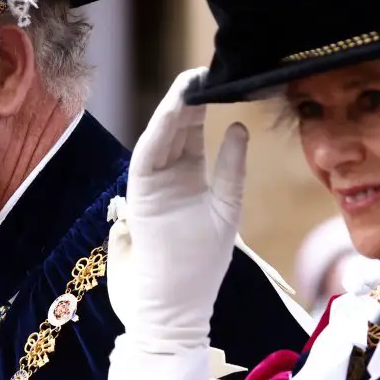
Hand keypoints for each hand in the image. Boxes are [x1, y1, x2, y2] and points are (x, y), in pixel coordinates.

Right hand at [109, 67, 248, 342]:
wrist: (175, 311)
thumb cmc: (200, 268)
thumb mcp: (226, 210)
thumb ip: (231, 169)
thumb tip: (238, 127)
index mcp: (188, 180)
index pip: (194, 133)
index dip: (203, 106)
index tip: (219, 79)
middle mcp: (167, 178)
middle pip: (176, 129)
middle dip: (187, 98)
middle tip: (203, 69)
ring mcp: (151, 186)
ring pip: (160, 138)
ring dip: (172, 109)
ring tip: (190, 81)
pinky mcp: (141, 197)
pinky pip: (147, 157)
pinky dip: (159, 133)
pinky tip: (174, 111)